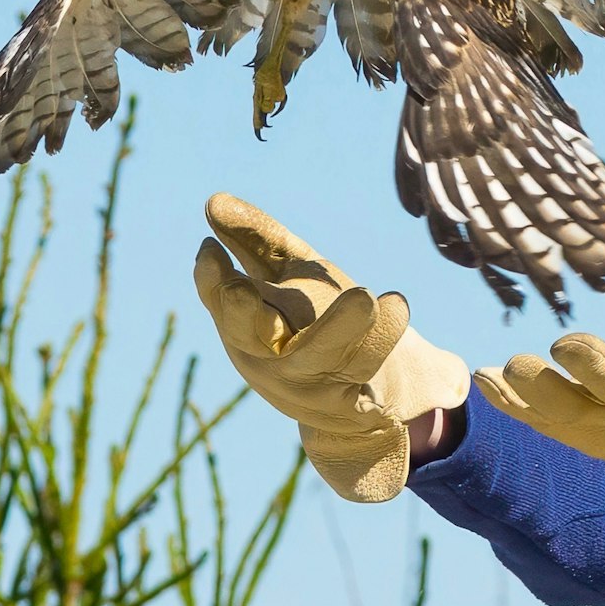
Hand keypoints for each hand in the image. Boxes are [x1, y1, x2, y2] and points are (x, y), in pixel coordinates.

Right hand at [193, 193, 468, 501]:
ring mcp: (304, 384)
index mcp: (242, 324)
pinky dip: (383, 337)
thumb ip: (256, 240)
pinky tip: (396, 304)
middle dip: (242, 315)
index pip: (216, 299)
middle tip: (241, 290)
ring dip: (338, 327)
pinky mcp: (346, 402)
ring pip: (316, 355)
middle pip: (247, 336)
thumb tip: (214, 200)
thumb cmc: (311, 325)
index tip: (208, 249)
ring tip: (364, 297)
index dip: (210, 278)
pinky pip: (364, 367)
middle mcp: (264, 358)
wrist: (358, 404)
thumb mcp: (286, 276)